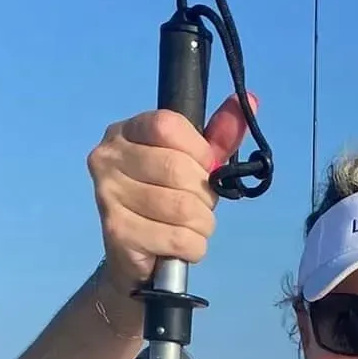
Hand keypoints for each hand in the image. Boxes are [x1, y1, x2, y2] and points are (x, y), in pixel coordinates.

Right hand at [87, 93, 253, 292]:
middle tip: (198, 207)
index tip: (205, 169)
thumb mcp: (194, 165)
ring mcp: (107, 194)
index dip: (199, 152)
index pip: (167, 125)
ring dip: (202, 225)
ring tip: (191, 228)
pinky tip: (181, 246)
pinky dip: (193, 247)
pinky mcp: (117, 231)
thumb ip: (218, 137)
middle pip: (177, 168)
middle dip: (204, 195)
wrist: (135, 257)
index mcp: (126, 131)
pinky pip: (178, 238)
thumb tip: (250, 101)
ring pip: (182, 208)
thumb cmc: (166, 203)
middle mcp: (108, 157)